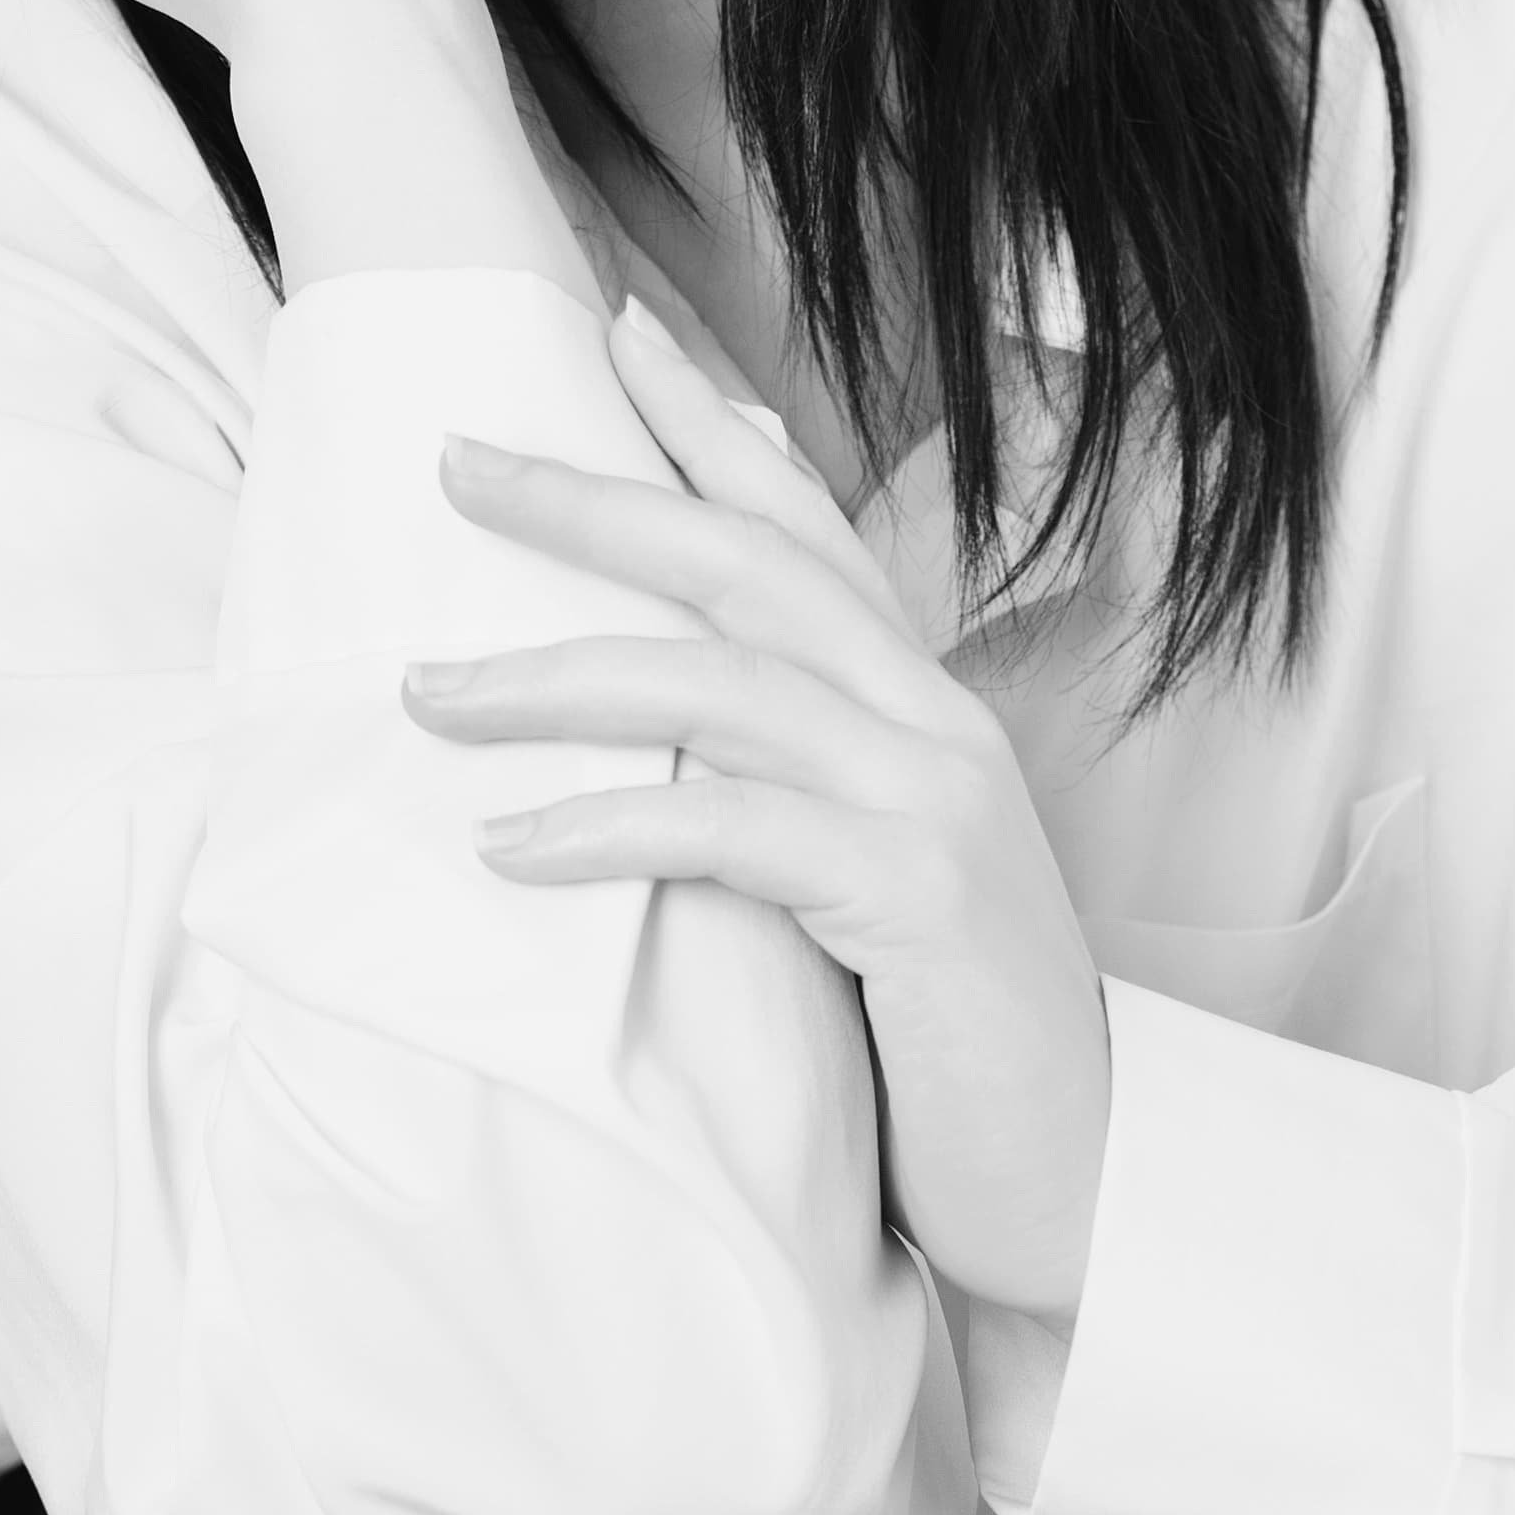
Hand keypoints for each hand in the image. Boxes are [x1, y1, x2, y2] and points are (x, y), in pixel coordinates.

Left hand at [405, 295, 1115, 1321]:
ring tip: (423, 690)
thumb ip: (793, 782)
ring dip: (554, 676)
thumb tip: (667, 724)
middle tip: (455, 459)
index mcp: (921, 706)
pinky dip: (608, 829)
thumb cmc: (953, 1042)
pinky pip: (733, 831)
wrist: (1091, 1185)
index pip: (805, 525)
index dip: (711, 423)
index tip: (615, 330)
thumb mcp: (871, 879)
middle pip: (745, 563)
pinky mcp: (915, 898)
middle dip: (595, 498)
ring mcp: (932, 803)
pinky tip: (511, 845)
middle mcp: (933, 725)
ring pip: (721, 685)